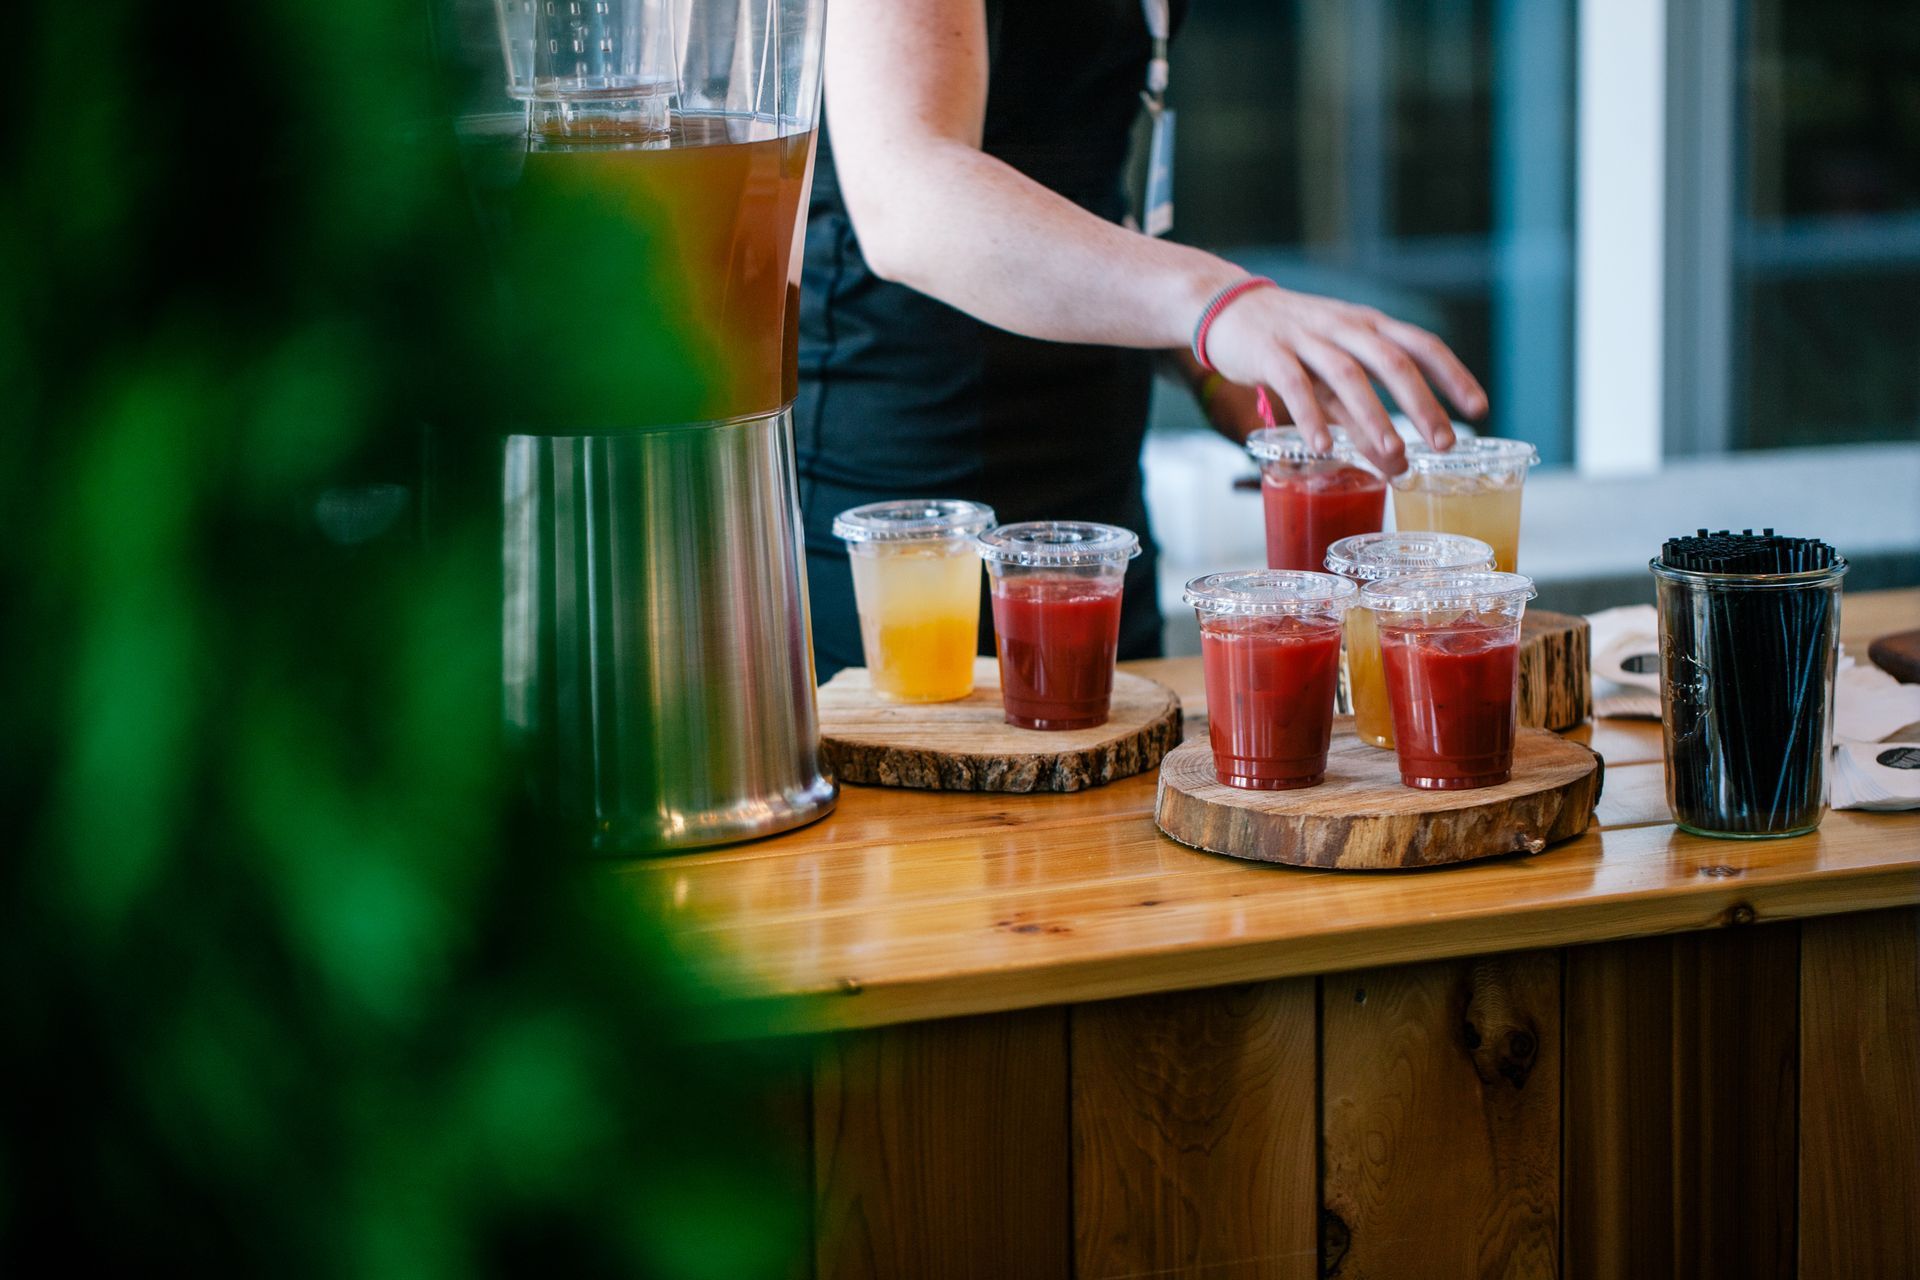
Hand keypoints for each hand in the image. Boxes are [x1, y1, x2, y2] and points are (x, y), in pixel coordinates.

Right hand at [1197, 284, 1487, 474]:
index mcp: (1368, 325)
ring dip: (1374, 417)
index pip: (1422, 345)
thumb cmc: (1289, 342)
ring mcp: (1305, 338)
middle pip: (1392, 362)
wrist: (1227, 307)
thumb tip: (1395, 461)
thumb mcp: (1332, 364)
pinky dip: (1311, 417)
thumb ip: (1359, 408)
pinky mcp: (1269, 352)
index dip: (1453, 376)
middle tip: (1445, 443)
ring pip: (1347, 376)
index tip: (1479, 409)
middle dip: (1422, 404)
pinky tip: (1325, 447)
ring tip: (1394, 455)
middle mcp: (1344, 327)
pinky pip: (1294, 386)